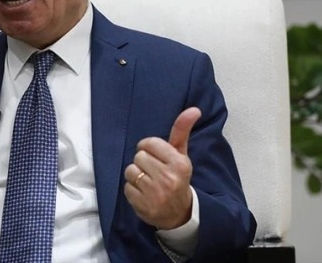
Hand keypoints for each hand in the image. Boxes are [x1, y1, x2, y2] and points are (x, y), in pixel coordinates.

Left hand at [124, 107, 200, 229]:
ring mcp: (156, 193)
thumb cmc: (177, 177)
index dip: (148, 148)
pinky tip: (144, 194)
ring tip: (147, 182)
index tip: (155, 156)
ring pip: (130, 171)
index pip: (150, 143)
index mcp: (180, 163)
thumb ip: (182, 130)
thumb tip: (194, 109)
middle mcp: (169, 178)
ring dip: (135, 176)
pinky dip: (132, 190)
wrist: (179, 213)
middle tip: (153, 172)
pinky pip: (127, 188)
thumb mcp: (181, 154)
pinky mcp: (144, 206)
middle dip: (143, 163)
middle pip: (138, 156)